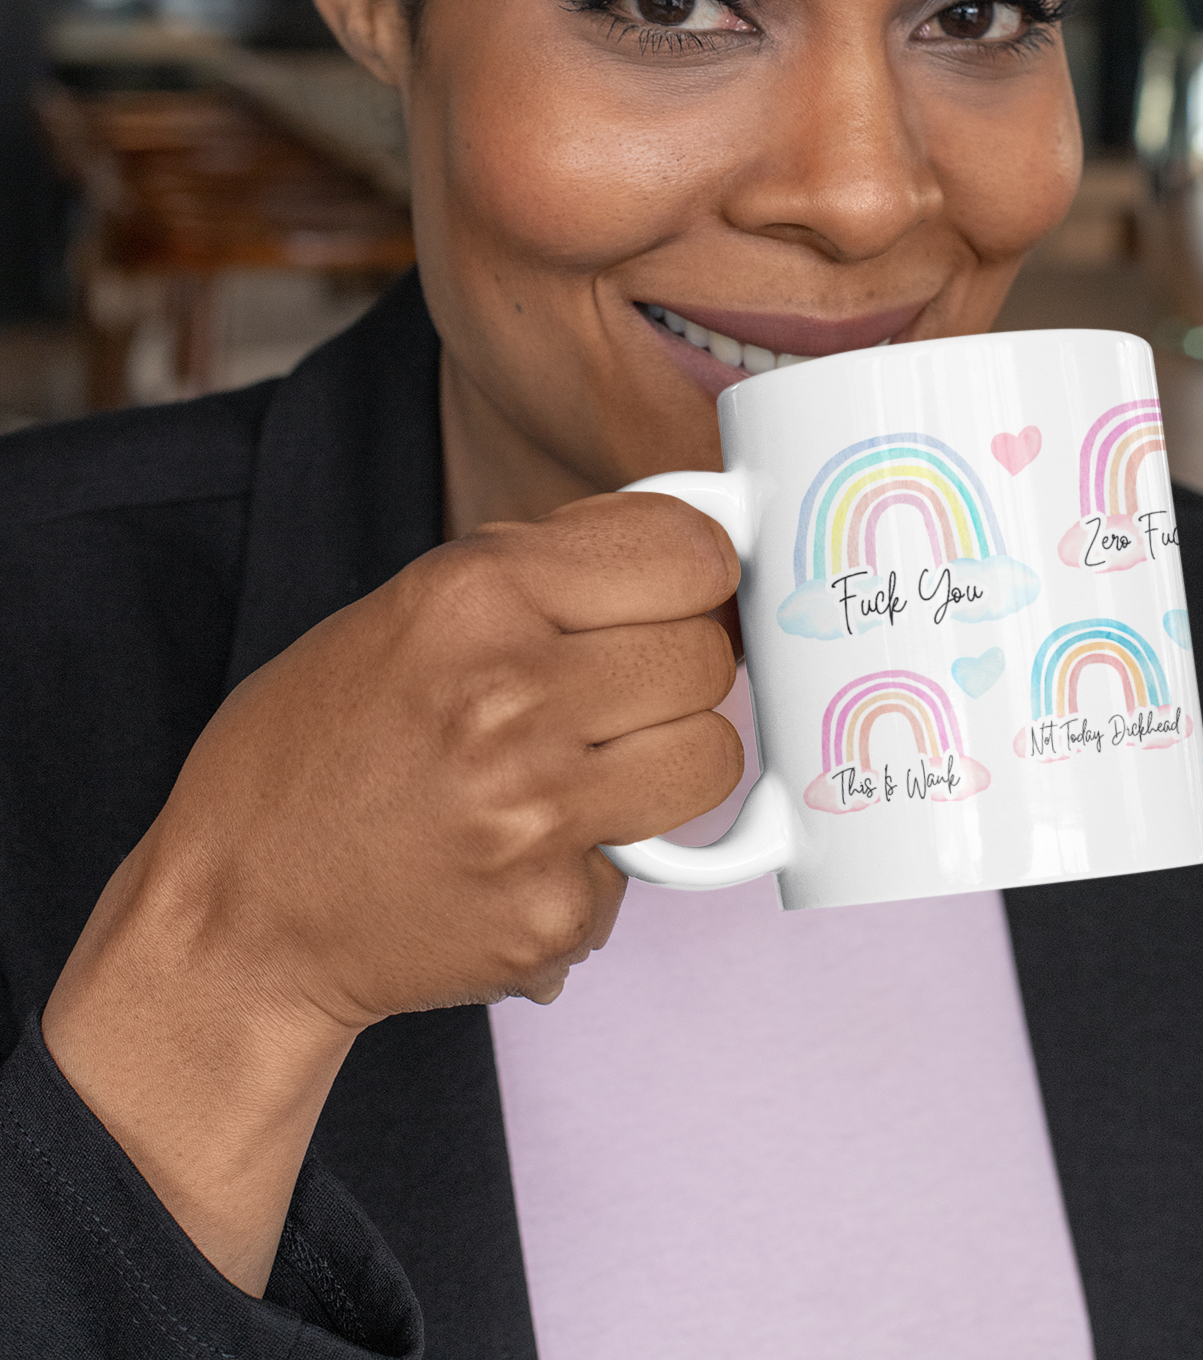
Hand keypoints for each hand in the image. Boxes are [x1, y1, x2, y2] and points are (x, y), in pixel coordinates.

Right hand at [43, 491, 740, 1291]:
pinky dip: (605, 857)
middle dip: (676, 665)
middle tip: (619, 687)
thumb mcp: (407, 609)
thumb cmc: (314, 750)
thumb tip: (682, 542)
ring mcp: (536, 814)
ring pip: (711, 756)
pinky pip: (652, 862)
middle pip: (708, 655)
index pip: (687, 552)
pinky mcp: (551, 912)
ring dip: (668, 759)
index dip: (695, 568)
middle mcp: (510, 698)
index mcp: (472, 598)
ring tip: (591, 765)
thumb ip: (540, 570)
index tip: (680, 587)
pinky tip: (528, 851)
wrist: (238, 914)